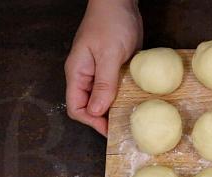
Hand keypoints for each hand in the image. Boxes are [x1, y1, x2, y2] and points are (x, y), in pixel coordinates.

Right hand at [65, 0, 141, 135]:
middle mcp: (86, 76)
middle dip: (104, 119)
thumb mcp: (109, 55)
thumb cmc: (111, 23)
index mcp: (77, 73)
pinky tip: (135, 101)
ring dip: (115, 109)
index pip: (76, 107)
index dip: (92, 121)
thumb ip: (103, 83)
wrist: (120, 2)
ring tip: (131, 117)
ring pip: (103, 99)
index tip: (111, 129)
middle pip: (89, 106)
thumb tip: (96, 111)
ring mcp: (99, 72)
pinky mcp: (113, 68)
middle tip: (124, 126)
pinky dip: (123, 96)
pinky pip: (115, 89)